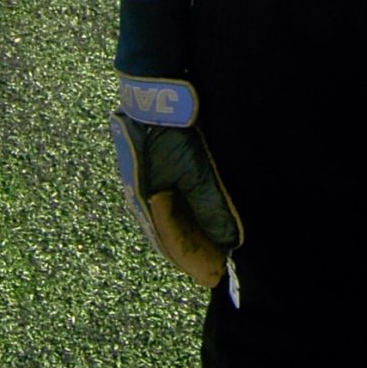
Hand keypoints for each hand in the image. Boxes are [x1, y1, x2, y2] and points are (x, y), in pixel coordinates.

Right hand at [110, 76, 242, 286]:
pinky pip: (170, 200)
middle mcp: (139, 197)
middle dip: (194, 250)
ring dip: (191, 231)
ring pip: (170, 217)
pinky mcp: (150, 166)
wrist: (153, 89)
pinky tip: (199, 212)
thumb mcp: (193, 169)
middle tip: (218, 265)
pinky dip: (187, 212)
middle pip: (170, 234)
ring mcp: (143, 181)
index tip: (216, 278)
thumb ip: (210, 205)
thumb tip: (227, 241)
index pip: (172, 245)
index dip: (195, 262)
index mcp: (145, 204)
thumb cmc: (169, 129)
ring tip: (213, 243)